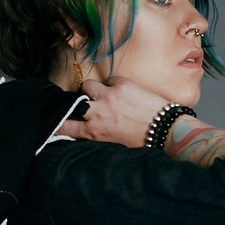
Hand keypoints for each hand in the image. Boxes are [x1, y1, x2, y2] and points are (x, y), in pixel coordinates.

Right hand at [54, 72, 177, 149]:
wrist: (168, 131)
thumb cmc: (143, 143)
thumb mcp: (114, 145)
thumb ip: (98, 135)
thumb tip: (89, 129)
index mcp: (94, 132)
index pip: (65, 126)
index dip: (58, 123)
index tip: (56, 122)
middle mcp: (98, 113)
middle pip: (73, 101)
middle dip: (77, 104)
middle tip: (85, 106)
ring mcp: (109, 96)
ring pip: (87, 85)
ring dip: (92, 90)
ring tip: (103, 96)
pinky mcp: (123, 84)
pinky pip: (111, 80)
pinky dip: (115, 85)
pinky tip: (125, 93)